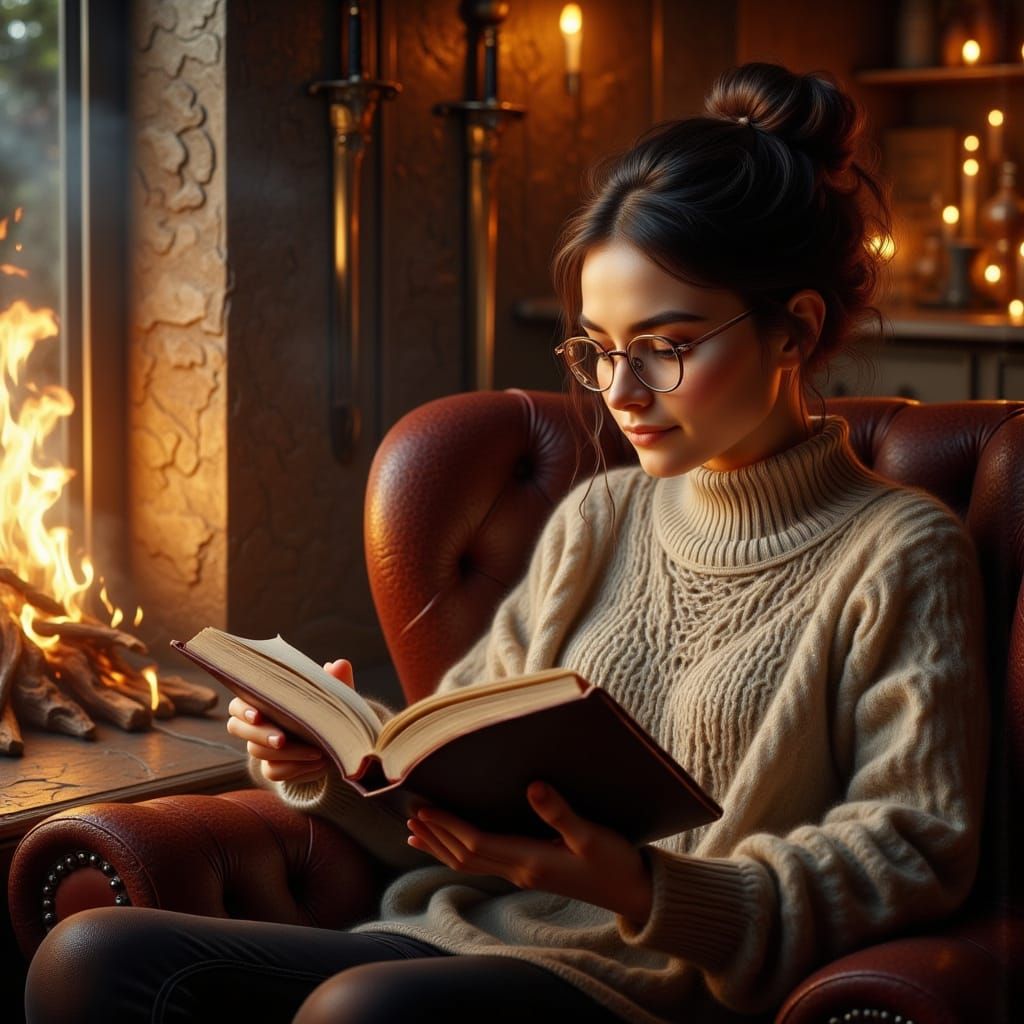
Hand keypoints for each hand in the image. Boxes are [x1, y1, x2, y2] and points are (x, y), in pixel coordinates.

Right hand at [225, 658, 354, 784]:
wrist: (331, 740)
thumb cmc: (324, 709)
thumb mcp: (331, 695)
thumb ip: (334, 681)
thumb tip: (338, 664)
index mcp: (263, 701)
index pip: (238, 704)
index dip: (243, 710)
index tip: (257, 715)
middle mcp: (256, 724)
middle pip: (238, 729)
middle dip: (260, 734)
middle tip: (282, 739)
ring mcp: (262, 747)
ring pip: (257, 752)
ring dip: (287, 753)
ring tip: (316, 752)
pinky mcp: (273, 767)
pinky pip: (274, 771)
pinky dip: (297, 768)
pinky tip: (319, 763)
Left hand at [406, 782, 652, 924]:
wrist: (632, 892)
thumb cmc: (614, 862)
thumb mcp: (592, 836)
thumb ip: (561, 813)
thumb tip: (532, 786)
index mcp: (530, 861)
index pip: (476, 843)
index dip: (447, 825)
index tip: (424, 808)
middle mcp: (520, 871)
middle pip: (465, 855)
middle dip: (436, 834)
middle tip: (410, 813)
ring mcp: (523, 873)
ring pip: (471, 862)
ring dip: (442, 845)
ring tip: (415, 831)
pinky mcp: (530, 871)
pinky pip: (484, 862)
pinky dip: (461, 852)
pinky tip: (454, 846)